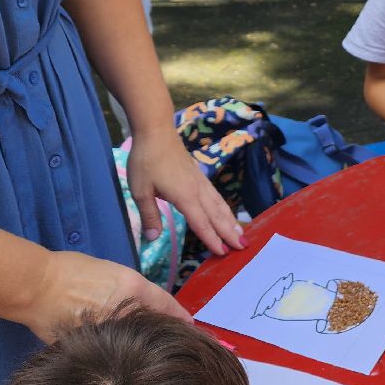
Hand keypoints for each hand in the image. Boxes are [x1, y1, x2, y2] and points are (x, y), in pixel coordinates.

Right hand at [20, 249, 190, 342]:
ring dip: (135, 337)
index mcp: (133, 287)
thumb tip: (141, 303)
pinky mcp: (92, 342)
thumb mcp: (111, 272)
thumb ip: (131, 289)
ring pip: (132, 337)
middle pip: (152, 324)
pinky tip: (110, 344)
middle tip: (163, 332)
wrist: (37, 285)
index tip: (189, 323)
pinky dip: (112, 345)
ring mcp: (109, 328)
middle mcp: (125, 309)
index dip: (179, 316)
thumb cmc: (71, 270)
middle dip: (158, 328)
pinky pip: (110, 345)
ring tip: (134, 338)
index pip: (166, 305)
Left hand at [126, 128, 244, 256]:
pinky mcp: (198, 175)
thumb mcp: (140, 190)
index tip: (223, 253)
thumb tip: (152, 239)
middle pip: (216, 215)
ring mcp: (200, 181)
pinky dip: (224, 208)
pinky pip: (215, 196)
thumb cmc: (146, 160)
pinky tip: (225, 212)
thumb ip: (149, 215)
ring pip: (219, 205)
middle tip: (243, 247)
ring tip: (241, 234)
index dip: (212, 239)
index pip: (201, 222)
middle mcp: (197, 190)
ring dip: (230, 221)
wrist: (156, 131)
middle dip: (229, 232)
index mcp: (185, 196)